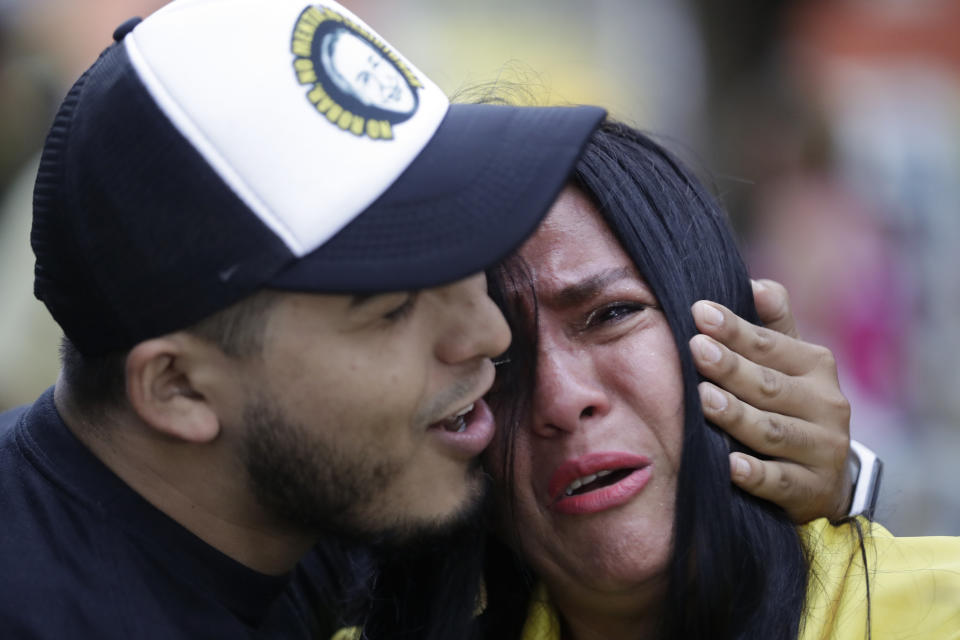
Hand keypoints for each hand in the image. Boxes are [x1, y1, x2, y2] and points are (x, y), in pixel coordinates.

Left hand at [689, 279, 851, 522]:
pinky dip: (755, 474)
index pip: (770, 344)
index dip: (735, 329)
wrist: (825, 477)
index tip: (699, 312)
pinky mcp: (813, 490)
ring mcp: (822, 449)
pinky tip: (730, 464)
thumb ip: (773, 325)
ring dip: (737, 415)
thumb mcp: (789, 363)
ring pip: (772, 431)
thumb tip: (756, 283)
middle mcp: (825, 405)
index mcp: (815, 367)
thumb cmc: (792, 406)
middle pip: (768, 385)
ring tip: (704, 398)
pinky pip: (780, 481)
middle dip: (731, 367)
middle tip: (696, 350)